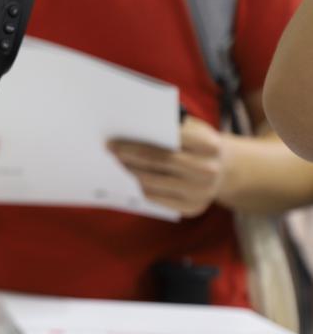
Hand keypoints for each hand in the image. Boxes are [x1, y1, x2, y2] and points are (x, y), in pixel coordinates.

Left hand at [109, 116, 225, 217]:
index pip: (167, 140)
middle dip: (129, 155)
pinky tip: (132, 178)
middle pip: (158, 161)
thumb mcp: (193, 129)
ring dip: (131, 171)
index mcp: (210, 145)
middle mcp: (208, 170)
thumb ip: (169, 125)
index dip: (138, 140)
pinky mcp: (193, 208)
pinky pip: (157, 198)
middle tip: (109, 150)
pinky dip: (141, 187)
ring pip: (154, 181)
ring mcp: (202, 192)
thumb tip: (130, 126)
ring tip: (117, 163)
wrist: (224, 171)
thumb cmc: (198, 144)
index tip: (114, 139)